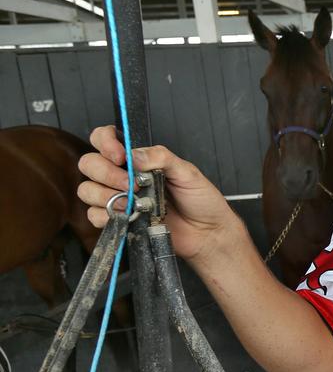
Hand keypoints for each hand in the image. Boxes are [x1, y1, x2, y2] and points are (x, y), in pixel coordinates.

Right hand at [77, 126, 239, 264]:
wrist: (207, 232)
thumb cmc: (200, 200)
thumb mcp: (187, 172)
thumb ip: (161, 158)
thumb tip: (135, 155)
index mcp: (138, 159)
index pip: (104, 139)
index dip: (105, 143)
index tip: (119, 155)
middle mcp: (123, 175)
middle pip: (90, 164)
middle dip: (107, 173)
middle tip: (132, 185)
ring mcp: (118, 198)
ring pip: (87, 190)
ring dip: (107, 195)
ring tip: (133, 203)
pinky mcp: (117, 220)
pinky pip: (94, 215)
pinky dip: (107, 215)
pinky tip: (127, 215)